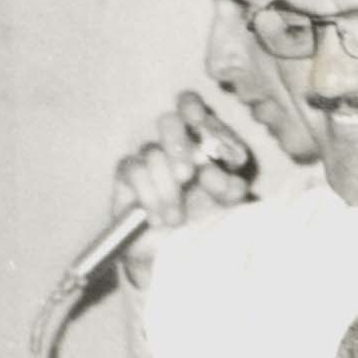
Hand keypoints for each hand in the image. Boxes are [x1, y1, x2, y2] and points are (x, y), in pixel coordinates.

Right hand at [108, 89, 256, 281]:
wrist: (174, 252)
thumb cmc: (204, 221)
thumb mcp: (228, 206)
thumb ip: (230, 188)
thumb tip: (215, 175)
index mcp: (202, 141)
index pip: (191, 105)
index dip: (191, 105)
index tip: (197, 120)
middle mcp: (174, 145)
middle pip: (168, 120)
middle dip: (178, 145)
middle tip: (187, 175)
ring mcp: (149, 158)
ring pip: (152, 152)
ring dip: (167, 189)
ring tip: (176, 219)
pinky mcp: (127, 175)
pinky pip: (133, 170)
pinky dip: (148, 195)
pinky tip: (157, 217)